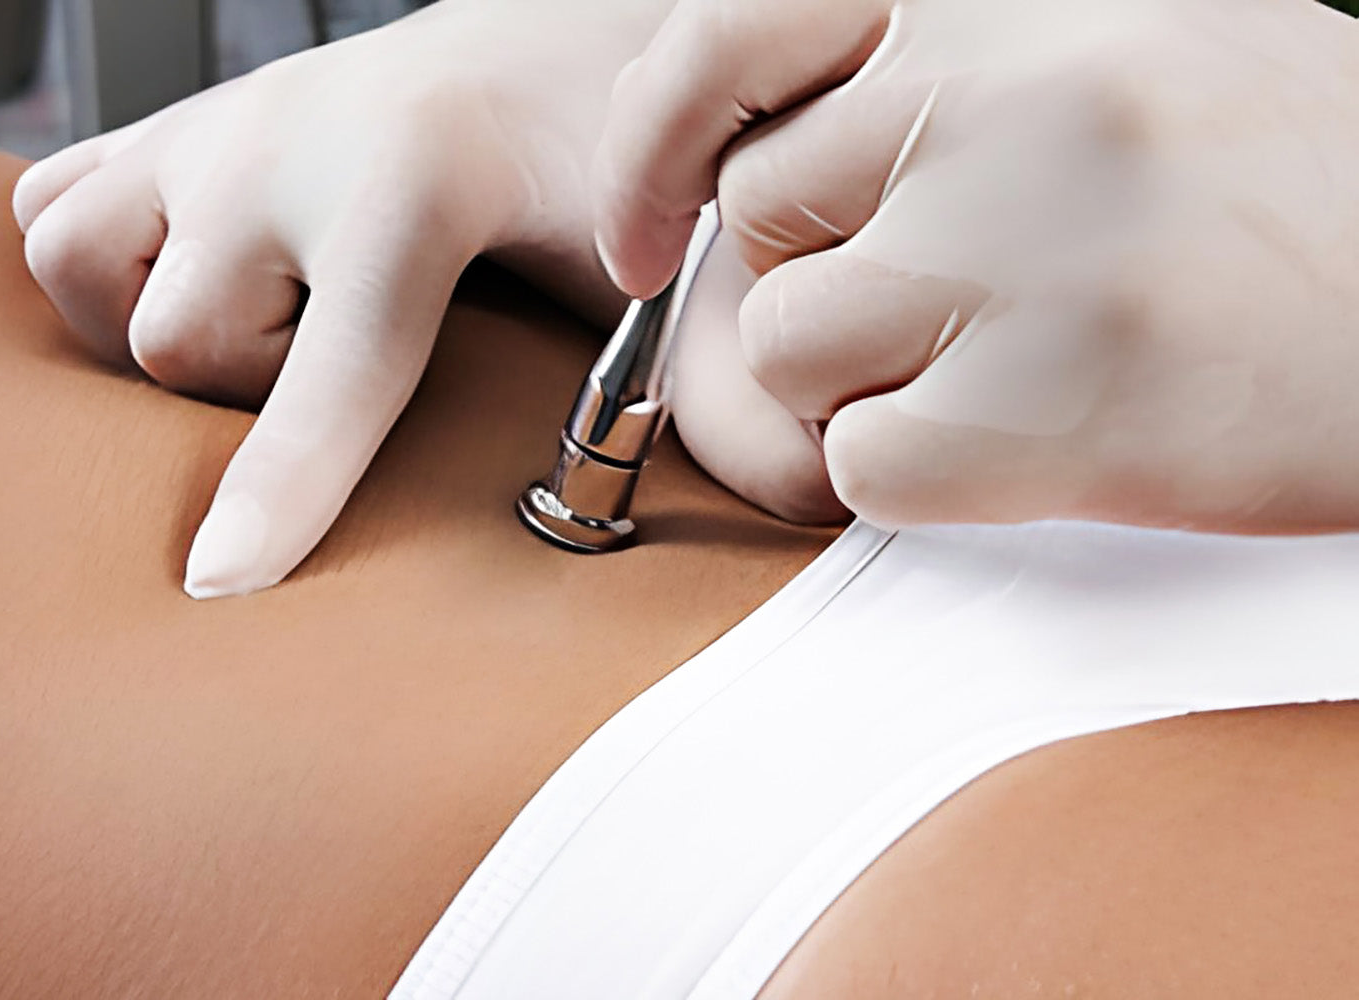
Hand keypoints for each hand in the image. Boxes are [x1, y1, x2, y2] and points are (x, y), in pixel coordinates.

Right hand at [15, 0, 671, 597]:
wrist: (524, 58)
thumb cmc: (589, 156)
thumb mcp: (639, 260)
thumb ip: (668, 370)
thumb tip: (686, 474)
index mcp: (417, 181)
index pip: (340, 368)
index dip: (286, 484)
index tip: (226, 580)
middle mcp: (285, 140)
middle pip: (177, 340)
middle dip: (250, 397)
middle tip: (342, 366)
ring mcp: (212, 122)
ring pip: (77, 262)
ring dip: (151, 330)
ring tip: (260, 328)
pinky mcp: (170, 123)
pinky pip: (50, 203)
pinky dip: (99, 270)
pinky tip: (197, 286)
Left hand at [596, 0, 1358, 531]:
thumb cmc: (1287, 182)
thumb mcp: (1118, 41)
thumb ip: (939, 72)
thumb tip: (755, 143)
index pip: (720, 38)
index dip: (655, 142)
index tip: (646, 235)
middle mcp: (997, 98)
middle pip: (754, 221)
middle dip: (821, 277)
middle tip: (947, 304)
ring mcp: (1014, 249)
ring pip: (784, 349)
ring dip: (868, 382)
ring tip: (1012, 369)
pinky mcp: (1043, 406)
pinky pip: (858, 464)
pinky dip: (919, 474)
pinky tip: (1033, 442)